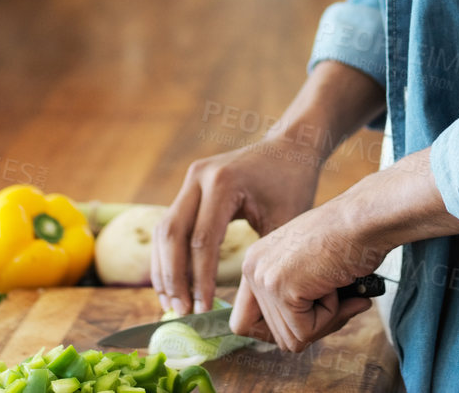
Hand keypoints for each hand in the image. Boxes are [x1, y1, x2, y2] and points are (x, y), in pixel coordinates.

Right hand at [152, 135, 322, 315]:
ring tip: (172, 304)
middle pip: (173, 235)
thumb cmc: (293, 184)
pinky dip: (169, 255)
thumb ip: (259, 259)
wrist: (290, 146)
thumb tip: (238, 310)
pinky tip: (174, 283)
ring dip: (165, 270)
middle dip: (174, 278)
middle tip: (182, 312)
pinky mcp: (189, 186)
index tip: (202, 309)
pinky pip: (171, 224)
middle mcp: (199, 177)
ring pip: (165, 231)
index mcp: (223, 183)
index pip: (201, 241)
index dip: (199, 279)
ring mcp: (191, 179)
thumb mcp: (283, 223)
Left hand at [228, 195, 381, 351]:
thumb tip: (301, 338)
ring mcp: (264, 278)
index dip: (276, 330)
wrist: (366, 217)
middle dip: (311, 327)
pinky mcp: (281, 287)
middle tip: (337, 302)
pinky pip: (306, 331)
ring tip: (335, 286)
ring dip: (323, 321)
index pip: (244, 321)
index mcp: (256, 260)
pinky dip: (330, 316)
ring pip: (291, 338)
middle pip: (273, 335)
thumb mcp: (312, 267)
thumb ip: (300, 299)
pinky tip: (335, 285)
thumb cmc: (350, 237)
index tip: (304, 321)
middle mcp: (253, 268)